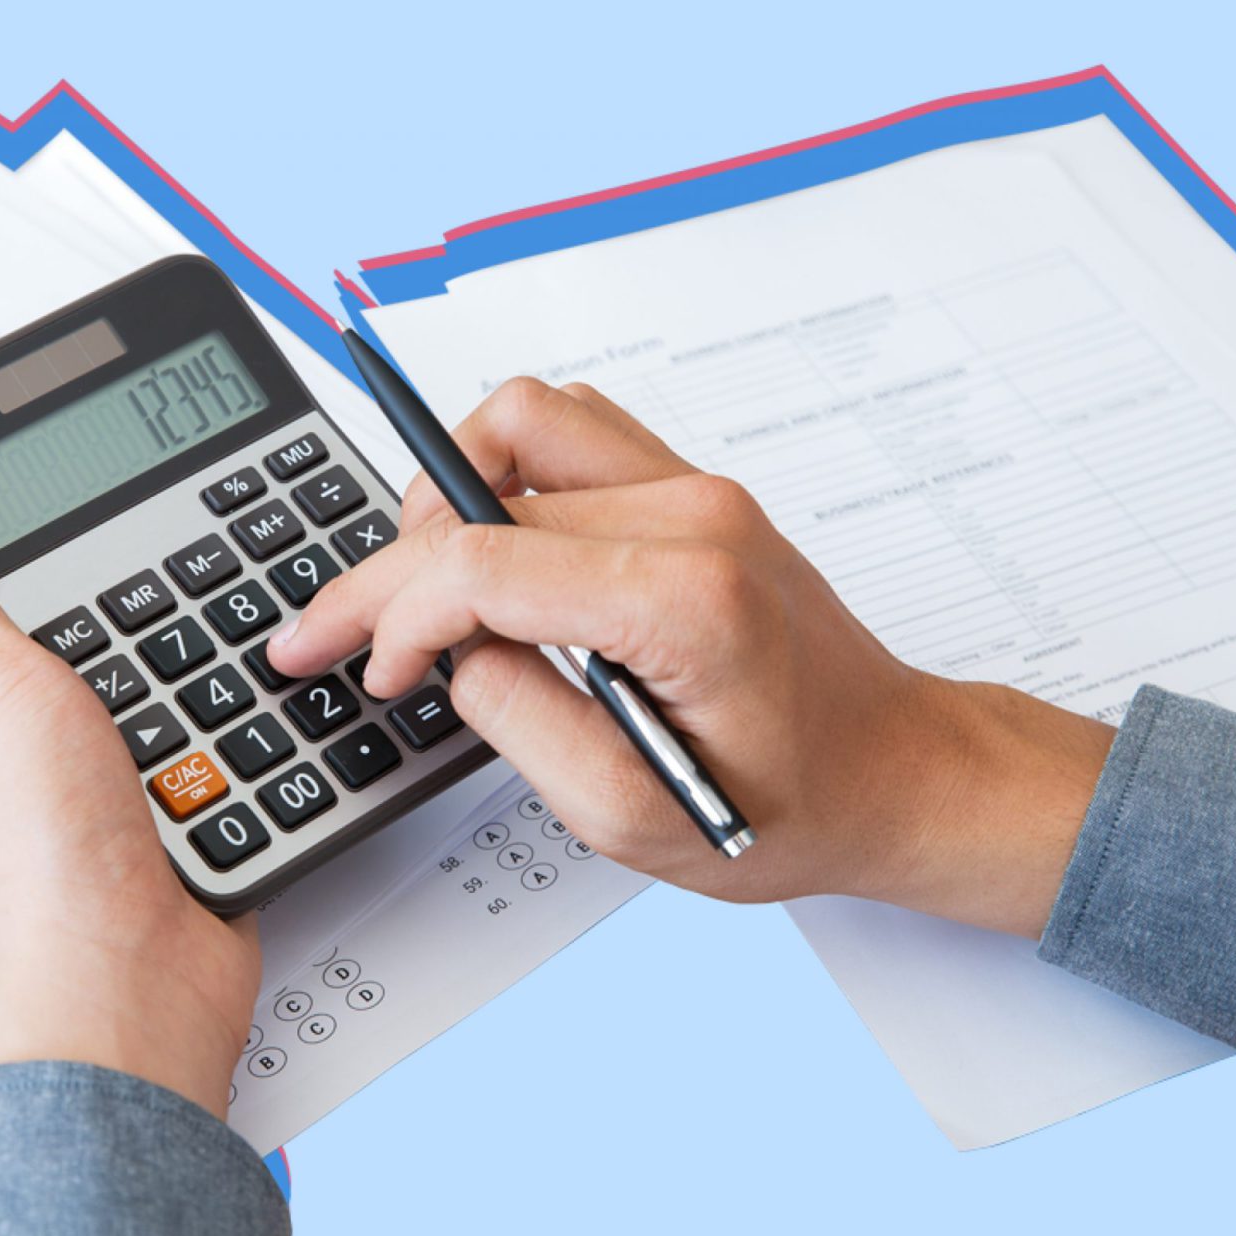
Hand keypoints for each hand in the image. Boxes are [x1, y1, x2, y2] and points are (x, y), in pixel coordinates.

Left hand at [0, 468, 259, 1114]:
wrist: (137, 985)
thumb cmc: (43, 864)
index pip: (1, 620)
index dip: (52, 584)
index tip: (97, 553)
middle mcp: (27, 774)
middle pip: (97, 659)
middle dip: (143, 640)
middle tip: (168, 627)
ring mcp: (103, 809)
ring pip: (165, 706)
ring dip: (197, 696)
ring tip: (206, 688)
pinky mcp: (174, 837)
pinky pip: (219, 761)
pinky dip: (236, 750)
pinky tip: (239, 740)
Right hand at [269, 378, 1114, 937]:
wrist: (896, 771)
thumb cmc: (791, 806)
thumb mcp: (632, 818)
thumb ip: (520, 725)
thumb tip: (451, 651)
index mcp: (685, 600)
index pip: (481, 562)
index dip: (392, 615)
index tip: (361, 666)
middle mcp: (694, 515)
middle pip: (483, 488)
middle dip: (391, 567)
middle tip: (339, 631)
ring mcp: (697, 487)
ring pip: (524, 418)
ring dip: (450, 491)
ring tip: (422, 585)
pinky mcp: (693, 485)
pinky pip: (568, 431)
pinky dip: (503, 477)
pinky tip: (487, 551)